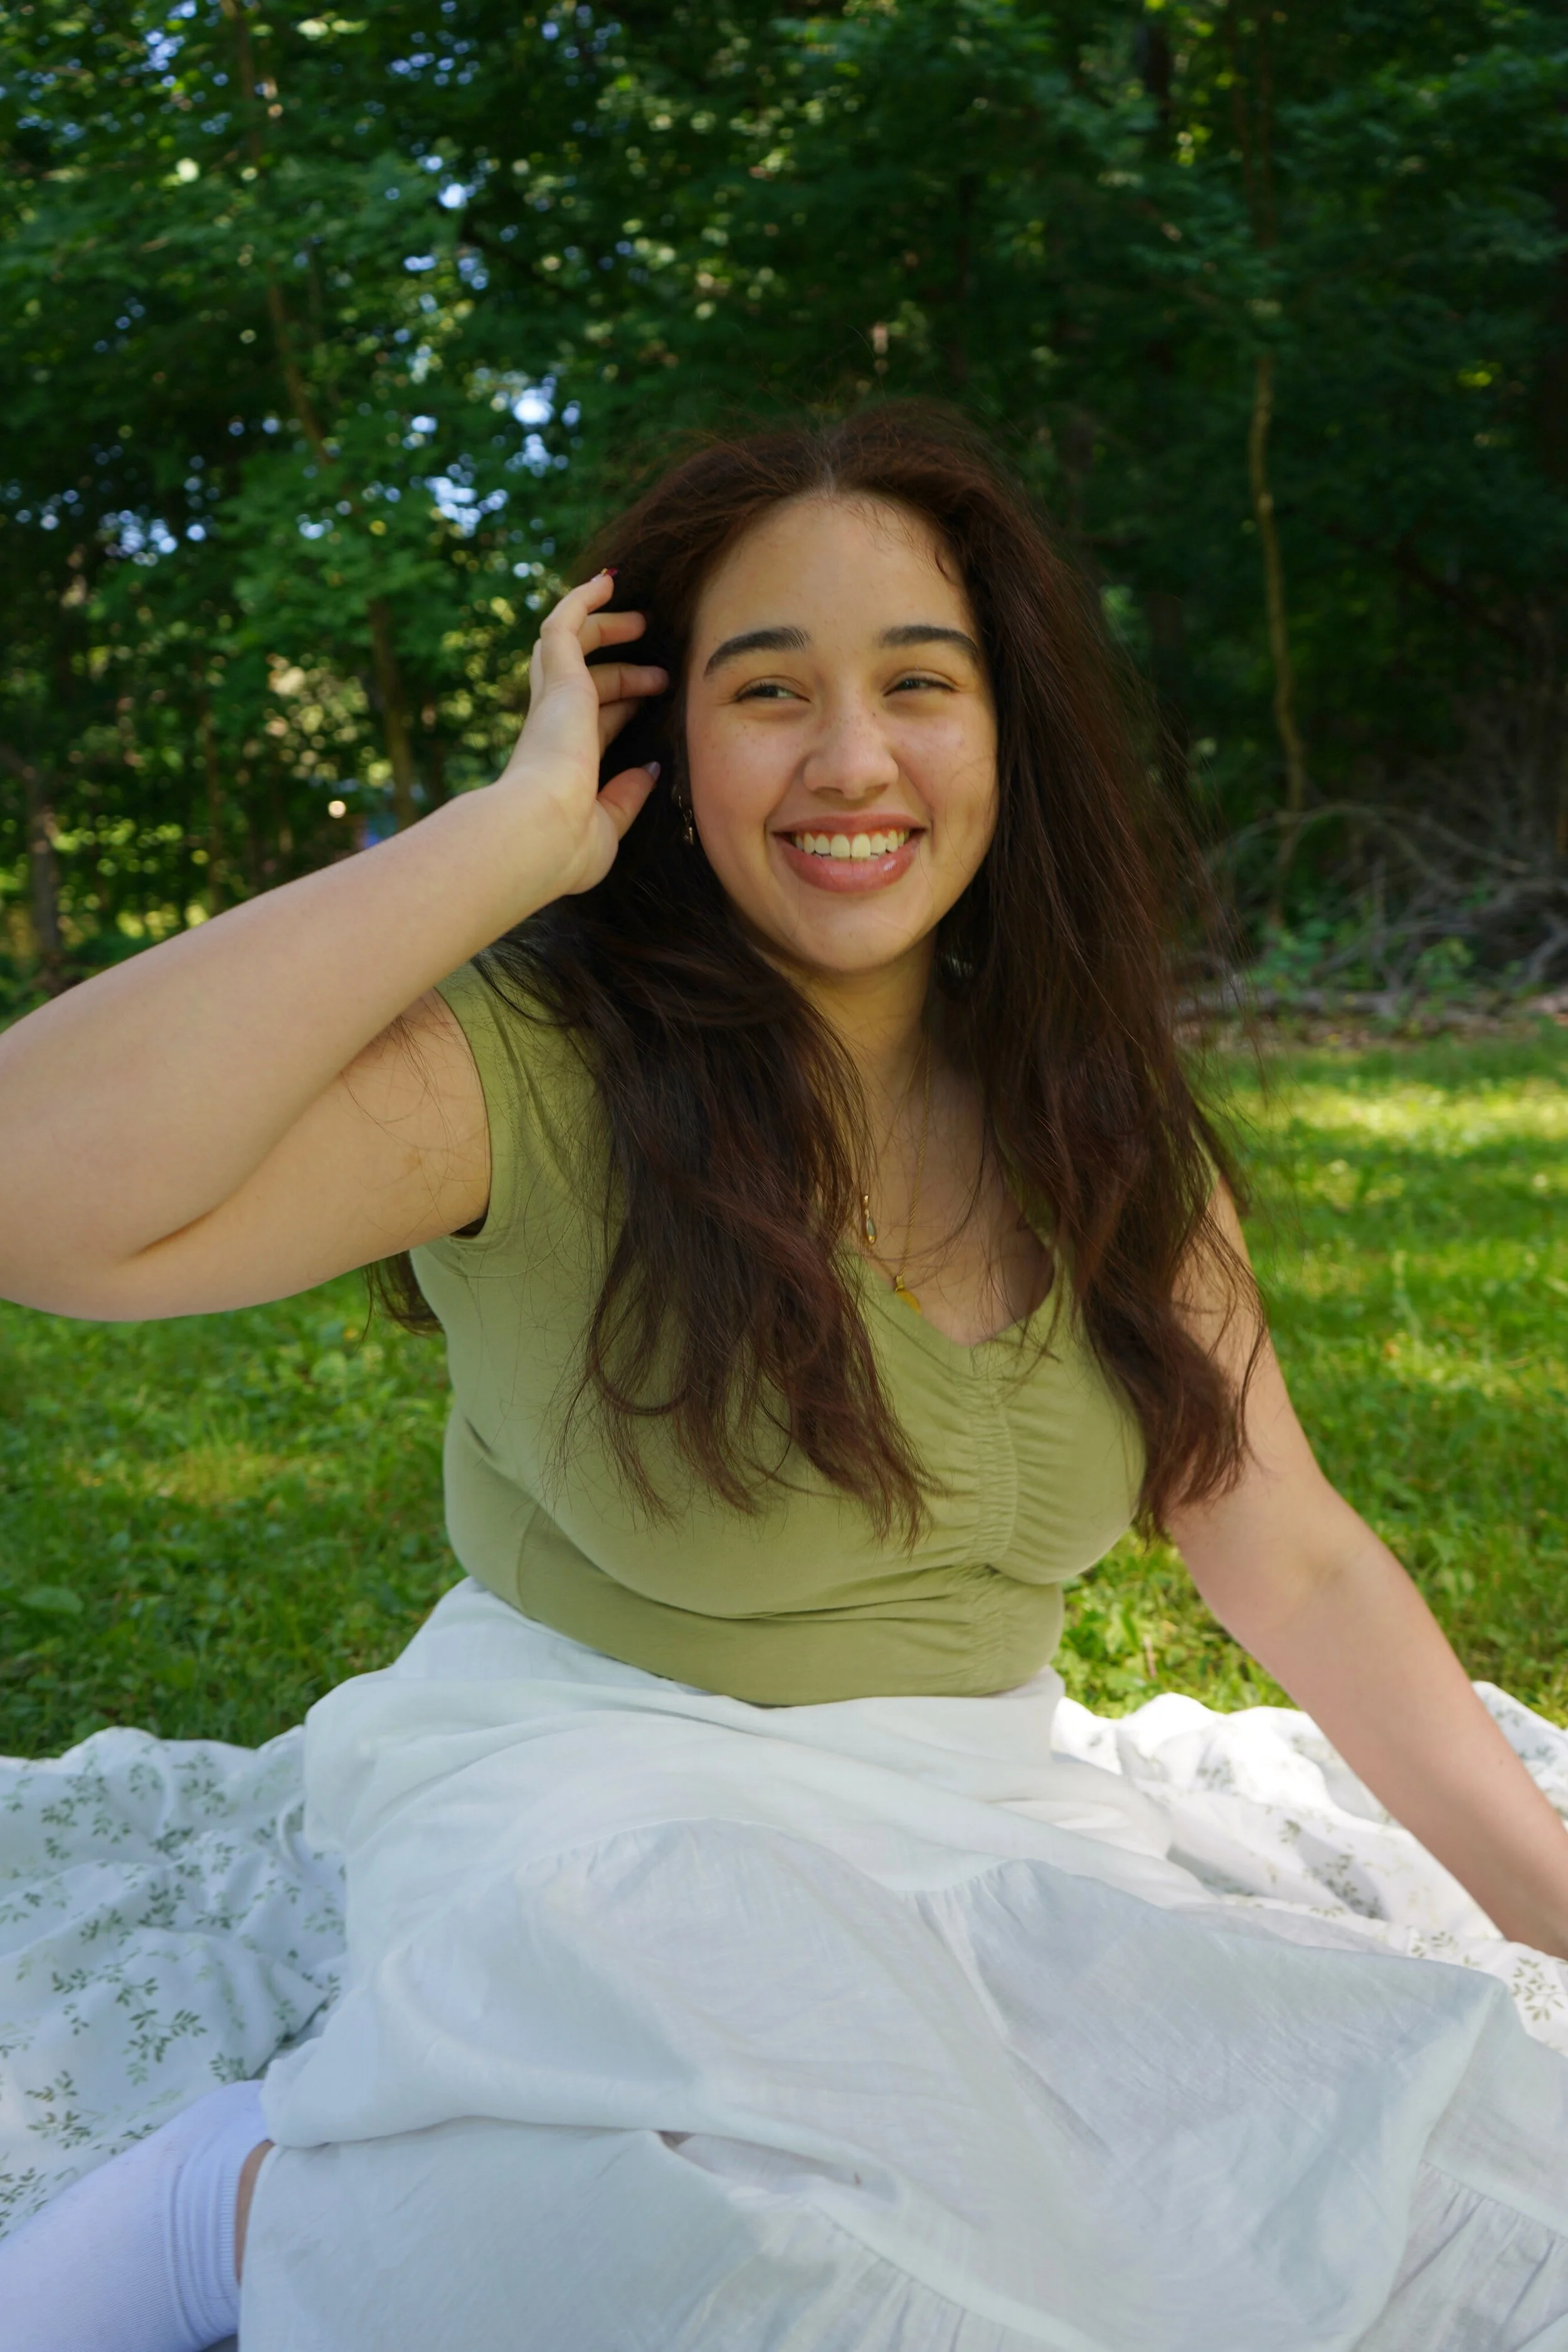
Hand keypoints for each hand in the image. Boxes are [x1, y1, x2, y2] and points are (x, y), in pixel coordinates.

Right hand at [494, 571, 667, 898]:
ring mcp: (551, 700)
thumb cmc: (567, 846)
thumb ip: (626, 797)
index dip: (622, 708)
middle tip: (658, 665)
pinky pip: (563, 623)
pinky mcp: (556, 678)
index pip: (595, 723)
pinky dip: (582, 600)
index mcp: (563, 762)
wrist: (539, 831)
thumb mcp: (608, 825)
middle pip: (581, 680)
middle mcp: (551, 727)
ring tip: (644, 621)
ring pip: (570, 646)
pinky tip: (608, 581)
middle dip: (618, 666)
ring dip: (607, 629)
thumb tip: (650, 770)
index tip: (652, 704)